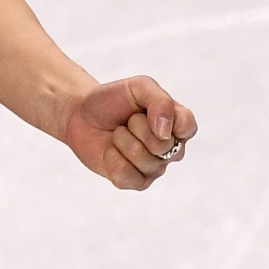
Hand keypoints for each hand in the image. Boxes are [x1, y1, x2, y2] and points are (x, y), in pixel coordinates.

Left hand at [63, 75, 194, 190]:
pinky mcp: (135, 181)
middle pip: (164, 146)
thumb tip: (165, 133)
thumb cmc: (114, 100)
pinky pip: (128, 177)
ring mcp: (154, 168)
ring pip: (145, 162)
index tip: (145, 110)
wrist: (81, 114)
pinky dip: (112, 160)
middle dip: (137, 128)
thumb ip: (161, 101)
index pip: (188, 127)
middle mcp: (170, 149)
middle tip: (128, 120)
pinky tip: (110, 151)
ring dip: (122, 142)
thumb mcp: (139, 87)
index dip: (168, 120)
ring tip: (118, 133)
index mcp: (177, 123)